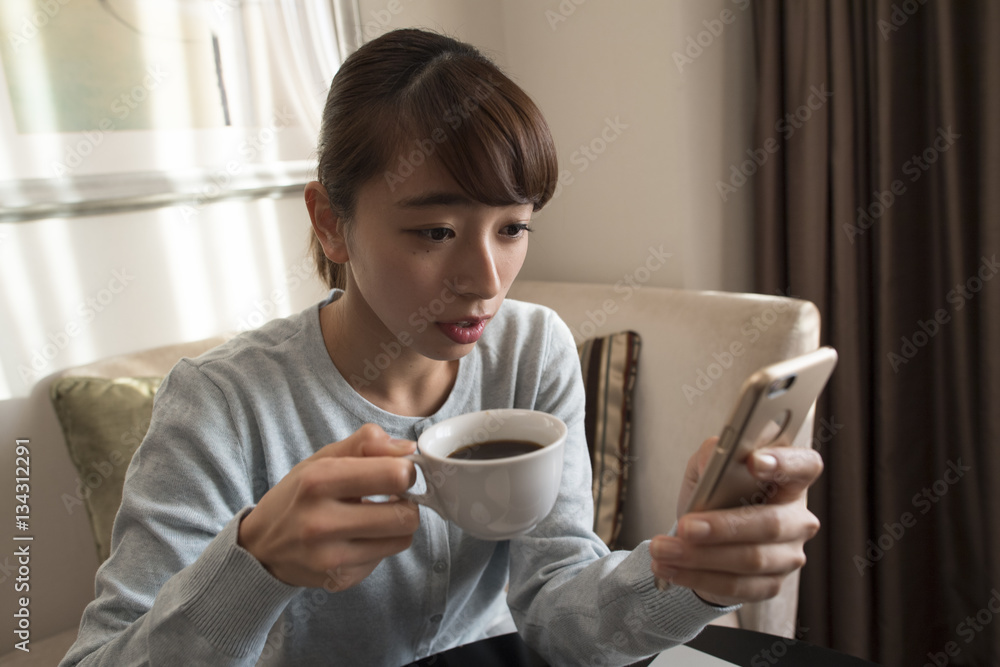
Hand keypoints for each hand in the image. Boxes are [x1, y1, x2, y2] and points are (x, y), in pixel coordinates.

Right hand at [238, 423, 419, 588]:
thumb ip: (367, 443)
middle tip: (393, 497)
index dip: (407, 471)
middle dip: (408, 502)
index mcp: (318, 481)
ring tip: (377, 516)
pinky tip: (358, 538)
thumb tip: (409, 449)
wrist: (261, 546)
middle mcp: (321, 523)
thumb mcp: (323, 458)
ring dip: (397, 526)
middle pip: (406, 516)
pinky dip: (379, 546)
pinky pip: (384, 559)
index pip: (394, 475)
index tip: (398, 472)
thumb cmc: (298, 496)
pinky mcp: (339, 580)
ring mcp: (330, 557)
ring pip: (402, 540)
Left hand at [649, 435, 822, 606]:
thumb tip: (714, 454)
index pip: (804, 466)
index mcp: (790, 480)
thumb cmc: (716, 495)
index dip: (784, 463)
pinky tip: (671, 569)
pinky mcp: (770, 584)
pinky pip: (737, 586)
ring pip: (750, 560)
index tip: (753, 461)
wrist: (707, 539)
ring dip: (700, 557)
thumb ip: (712, 455)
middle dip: (724, 527)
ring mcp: (788, 555)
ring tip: (662, 550)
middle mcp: (797, 518)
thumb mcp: (708, 468)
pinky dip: (698, 578)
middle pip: (771, 524)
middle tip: (686, 527)